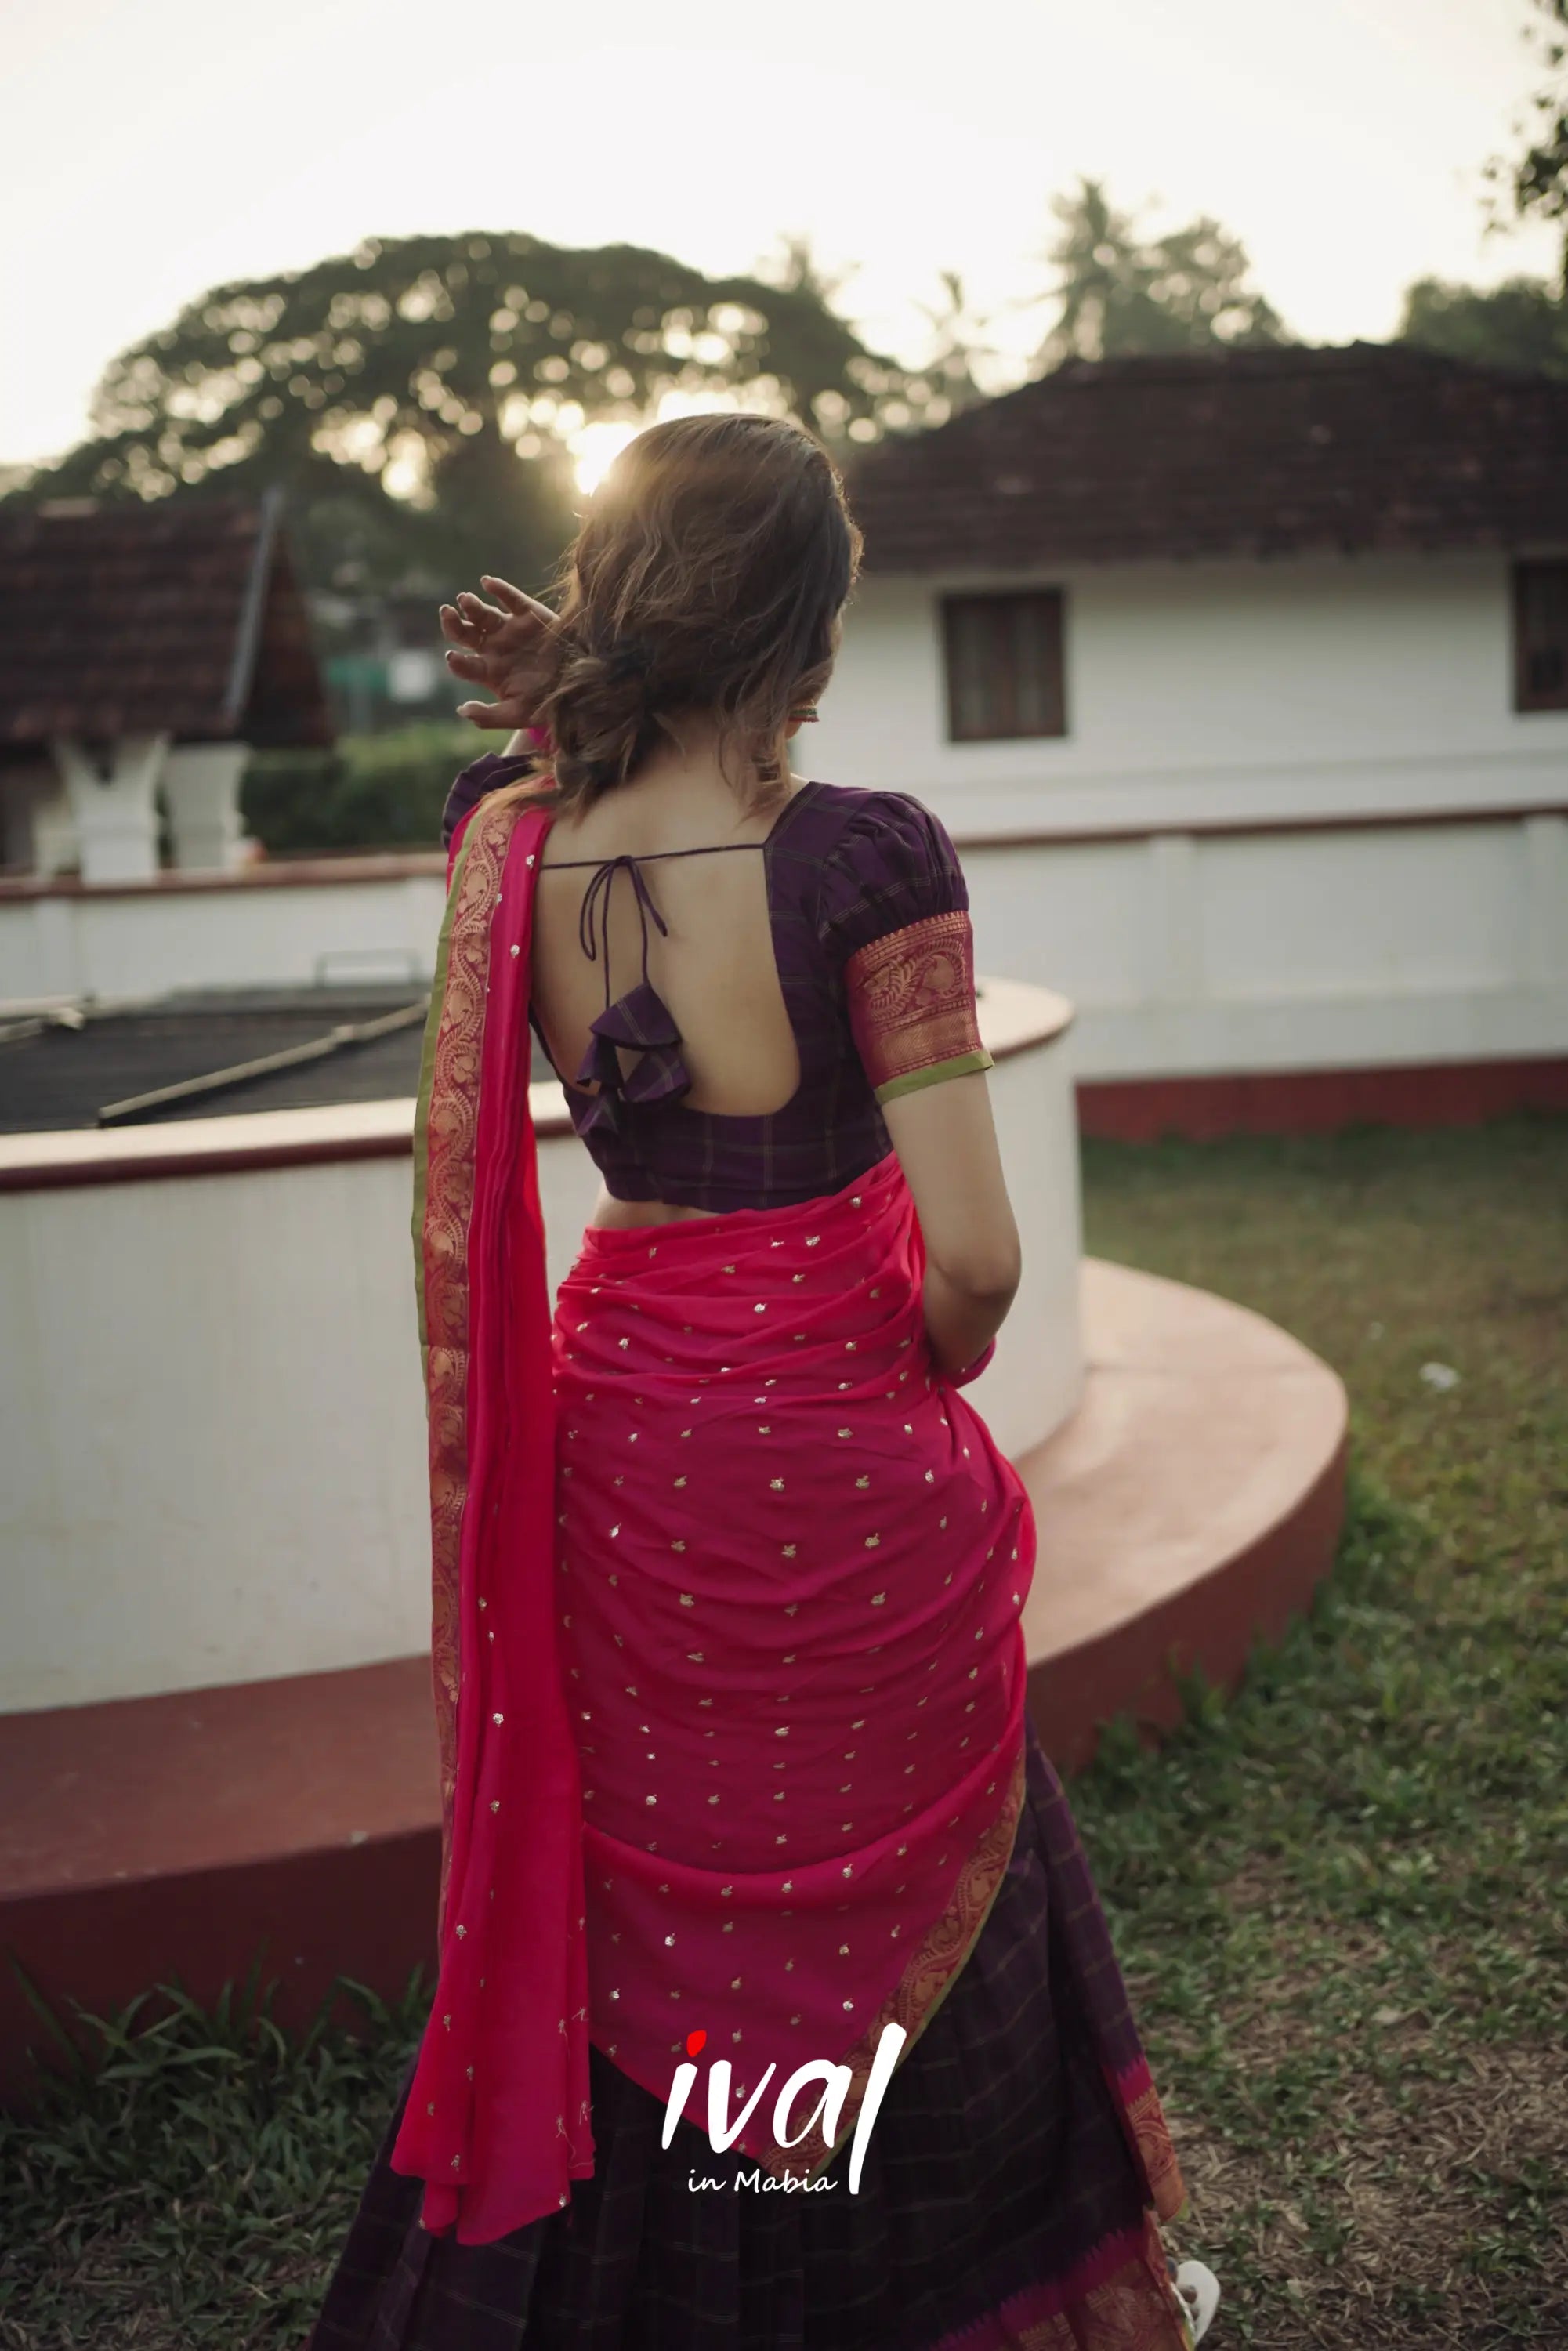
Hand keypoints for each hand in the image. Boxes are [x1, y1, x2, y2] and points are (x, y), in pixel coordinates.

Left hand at [439, 576, 557, 730]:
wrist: (582, 683)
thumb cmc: (549, 702)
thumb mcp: (520, 714)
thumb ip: (491, 716)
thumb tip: (462, 711)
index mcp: (489, 672)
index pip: (465, 665)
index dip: (457, 662)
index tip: (453, 657)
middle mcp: (494, 648)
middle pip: (465, 634)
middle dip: (452, 624)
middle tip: (446, 613)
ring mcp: (510, 630)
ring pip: (482, 614)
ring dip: (471, 605)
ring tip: (464, 600)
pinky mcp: (528, 614)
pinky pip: (509, 598)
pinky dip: (498, 589)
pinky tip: (486, 583)